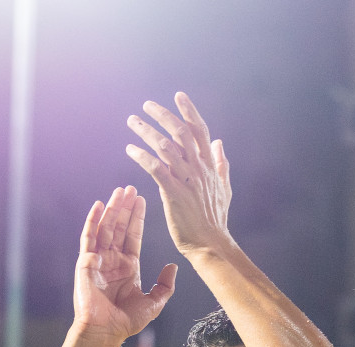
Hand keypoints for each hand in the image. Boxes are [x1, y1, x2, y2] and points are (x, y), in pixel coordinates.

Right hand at [73, 185, 177, 340]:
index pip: (132, 236)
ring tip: (120, 190)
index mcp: (128, 267)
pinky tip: (98, 205)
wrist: (106, 331)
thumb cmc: (127, 321)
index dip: (137, 218)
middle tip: (131, 187)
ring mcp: (98, 259)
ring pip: (106, 227)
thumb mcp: (154, 302)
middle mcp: (113, 260)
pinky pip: (88, 237)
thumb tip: (173, 266)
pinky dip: (93, 220)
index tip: (142, 200)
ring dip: (112, 208)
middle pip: (119, 227)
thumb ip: (164, 285)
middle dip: (125, 207)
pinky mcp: (86, 262)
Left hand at [126, 92, 233, 258]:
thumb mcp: (224, 188)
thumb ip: (221, 163)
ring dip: (146, 131)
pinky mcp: (173, 193)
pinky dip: (141, 155)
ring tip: (132, 121)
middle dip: (163, 115)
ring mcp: (187, 180)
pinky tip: (130, 149)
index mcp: (210, 166)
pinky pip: (155, 168)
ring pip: (165, 147)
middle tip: (147, 105)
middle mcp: (199, 169)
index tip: (178, 95)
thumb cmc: (215, 219)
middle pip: (181, 132)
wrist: (211, 243)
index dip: (189, 111)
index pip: (200, 131)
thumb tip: (219, 142)